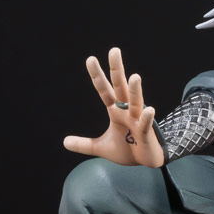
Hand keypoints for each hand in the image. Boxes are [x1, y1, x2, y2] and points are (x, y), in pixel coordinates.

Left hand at [63, 47, 164, 167]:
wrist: (146, 162)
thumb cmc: (128, 151)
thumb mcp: (101, 148)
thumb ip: (84, 144)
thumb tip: (65, 142)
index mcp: (115, 112)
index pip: (104, 90)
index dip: (97, 76)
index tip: (90, 59)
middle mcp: (126, 111)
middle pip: (121, 87)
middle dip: (117, 70)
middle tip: (114, 50)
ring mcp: (137, 120)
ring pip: (136, 102)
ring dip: (136, 91)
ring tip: (135, 76)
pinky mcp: (145, 133)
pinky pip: (145, 124)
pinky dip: (146, 118)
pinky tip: (149, 110)